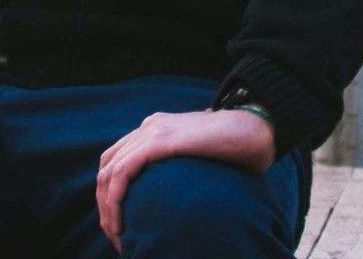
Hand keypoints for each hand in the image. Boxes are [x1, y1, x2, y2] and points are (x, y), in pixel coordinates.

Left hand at [95, 108, 275, 250]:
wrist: (258, 127)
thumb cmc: (239, 149)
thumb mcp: (202, 160)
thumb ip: (184, 171)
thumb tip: (184, 202)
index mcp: (155, 131)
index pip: (116, 161)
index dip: (110, 193)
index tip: (120, 223)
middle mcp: (148, 128)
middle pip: (107, 167)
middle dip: (105, 204)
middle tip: (114, 235)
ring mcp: (153, 131)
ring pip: (111, 171)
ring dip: (108, 207)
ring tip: (117, 234)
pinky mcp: (162, 141)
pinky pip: (125, 169)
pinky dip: (116, 196)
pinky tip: (120, 220)